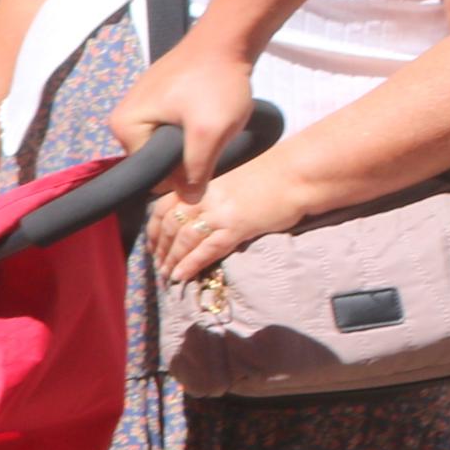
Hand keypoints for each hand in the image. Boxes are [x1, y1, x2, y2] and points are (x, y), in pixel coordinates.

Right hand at [111, 34, 261, 196]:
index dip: (182, 173)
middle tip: (211, 136)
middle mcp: (121, 118)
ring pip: (166, 143)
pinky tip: (207, 110)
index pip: (152, 173)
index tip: (205, 155)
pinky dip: (191, 124)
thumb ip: (196, 171)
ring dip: (191, 140)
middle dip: (186, 155)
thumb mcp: (209, 133)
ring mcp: (138, 105)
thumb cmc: (214, 84)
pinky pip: (170, 126)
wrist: (227, 38)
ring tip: (211, 121)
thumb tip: (188, 202)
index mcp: (123, 128)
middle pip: (157, 159)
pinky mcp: (155, 96)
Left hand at [145, 154, 312, 285]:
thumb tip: (198, 215)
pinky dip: (190, 264)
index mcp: (199, 183)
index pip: (162, 208)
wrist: (297, 174)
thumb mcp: (229, 180)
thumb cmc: (269, 175)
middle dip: (160, 249)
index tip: (152, 245)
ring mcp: (218, 212)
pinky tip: (181, 275)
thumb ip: (210, 195)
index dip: (154, 230)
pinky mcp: (236, 227)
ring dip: (171, 260)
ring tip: (167, 275)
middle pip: (169, 226)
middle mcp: (203, 197)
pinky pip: (206, 249)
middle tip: (157, 266)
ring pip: (184, 239)